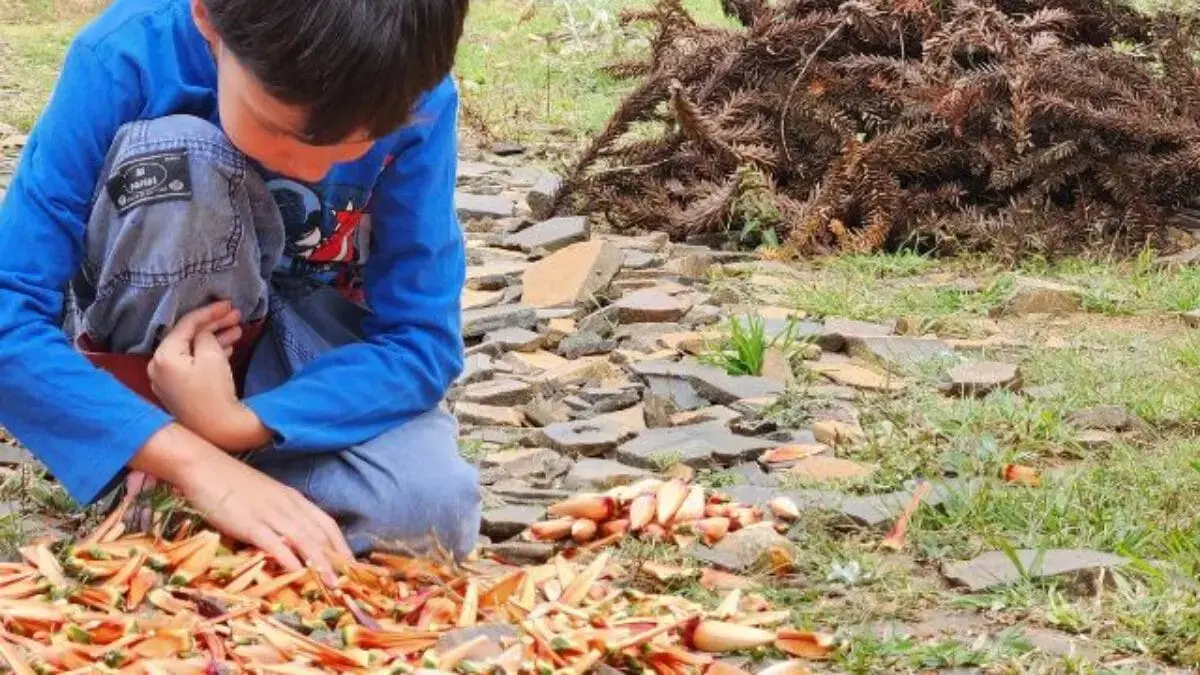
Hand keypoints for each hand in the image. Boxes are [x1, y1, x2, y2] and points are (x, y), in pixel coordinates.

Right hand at [131, 423, 352, 583]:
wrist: (205, 466)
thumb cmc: (231, 483)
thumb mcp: (265, 496)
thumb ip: (280, 514)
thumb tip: (290, 538)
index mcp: (293, 499)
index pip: (326, 523)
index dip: (341, 543)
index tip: (352, 563)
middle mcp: (287, 506)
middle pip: (320, 534)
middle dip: (338, 558)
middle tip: (351, 580)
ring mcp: (269, 514)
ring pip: (304, 540)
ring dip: (321, 563)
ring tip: (333, 583)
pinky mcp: (249, 523)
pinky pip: (274, 542)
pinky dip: (288, 558)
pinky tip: (297, 572)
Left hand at [149, 301, 270, 450]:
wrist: (219, 429)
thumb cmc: (214, 390)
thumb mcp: (211, 354)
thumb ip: (205, 336)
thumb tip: (203, 334)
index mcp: (163, 356)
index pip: (185, 325)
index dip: (209, 312)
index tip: (228, 304)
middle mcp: (158, 367)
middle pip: (187, 337)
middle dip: (213, 325)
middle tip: (235, 315)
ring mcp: (167, 381)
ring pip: (192, 351)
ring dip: (214, 339)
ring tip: (237, 330)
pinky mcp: (178, 391)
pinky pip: (192, 365)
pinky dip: (209, 354)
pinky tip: (228, 347)